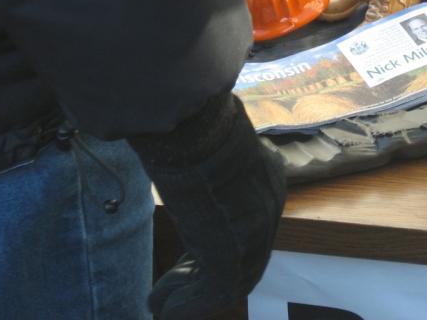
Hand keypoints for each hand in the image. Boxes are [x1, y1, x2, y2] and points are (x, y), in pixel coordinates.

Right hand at [131, 95, 286, 318]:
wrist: (195, 125)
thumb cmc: (191, 123)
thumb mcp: (203, 143)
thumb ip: (201, 157)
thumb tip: (179, 144)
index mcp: (265, 179)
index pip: (247, 224)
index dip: (215, 247)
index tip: (188, 260)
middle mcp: (266, 208)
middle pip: (242, 258)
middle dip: (202, 275)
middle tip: (170, 288)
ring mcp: (253, 232)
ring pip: (228, 280)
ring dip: (189, 294)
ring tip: (160, 304)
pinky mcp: (233, 253)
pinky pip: (213, 292)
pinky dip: (186, 304)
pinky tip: (160, 307)